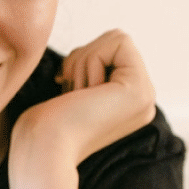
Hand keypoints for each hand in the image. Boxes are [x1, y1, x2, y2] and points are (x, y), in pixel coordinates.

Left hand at [10, 29, 155, 172]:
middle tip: (74, 96)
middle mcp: (143, 100)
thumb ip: (92, 67)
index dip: (83, 59)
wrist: (42, 149)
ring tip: (78, 99)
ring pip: (117, 39)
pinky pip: (119, 43)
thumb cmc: (44, 123)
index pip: (112, 48)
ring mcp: (146, 97)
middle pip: (116, 40)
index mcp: (128, 101)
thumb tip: (102, 44)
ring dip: (83, 64)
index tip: (71, 93)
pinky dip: (90, 62)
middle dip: (83, 59)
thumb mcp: (73, 87)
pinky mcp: (140, 91)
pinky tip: (84, 95)